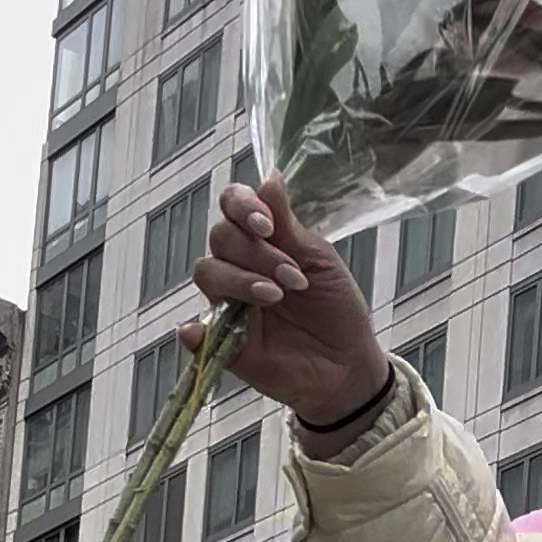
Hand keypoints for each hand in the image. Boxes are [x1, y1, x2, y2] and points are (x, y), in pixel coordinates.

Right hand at [184, 174, 386, 434]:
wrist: (349, 364)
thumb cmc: (335, 309)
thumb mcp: (319, 261)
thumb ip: (289, 225)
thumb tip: (269, 177)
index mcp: (261, 242)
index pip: (232, 206)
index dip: (242, 207)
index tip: (267, 225)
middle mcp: (239, 267)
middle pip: (220, 238)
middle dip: (255, 252)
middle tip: (293, 278)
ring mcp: (229, 305)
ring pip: (208, 274)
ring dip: (239, 280)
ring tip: (276, 296)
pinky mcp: (226, 345)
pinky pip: (197, 335)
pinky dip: (192, 331)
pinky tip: (196, 331)